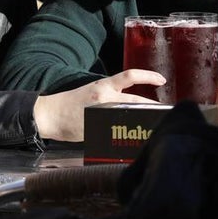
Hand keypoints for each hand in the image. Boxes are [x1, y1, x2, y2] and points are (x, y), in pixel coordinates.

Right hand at [33, 69, 163, 141]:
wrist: (52, 115)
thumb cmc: (73, 102)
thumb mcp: (94, 91)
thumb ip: (113, 96)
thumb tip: (134, 106)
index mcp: (104, 85)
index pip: (130, 76)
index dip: (148, 76)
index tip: (162, 79)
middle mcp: (104, 98)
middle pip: (137, 102)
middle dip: (154, 108)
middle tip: (165, 111)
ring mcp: (102, 115)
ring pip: (130, 120)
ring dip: (142, 125)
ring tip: (152, 128)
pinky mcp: (97, 130)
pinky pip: (117, 135)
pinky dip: (126, 139)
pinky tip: (134, 143)